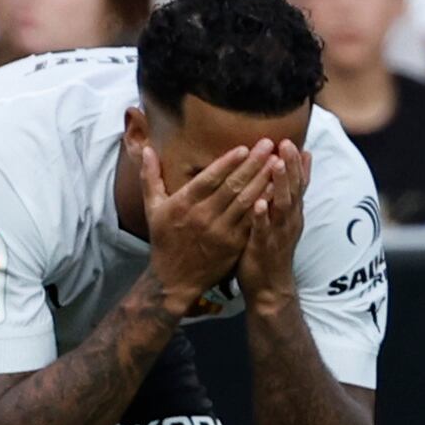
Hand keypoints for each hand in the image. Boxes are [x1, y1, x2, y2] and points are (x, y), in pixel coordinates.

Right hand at [142, 138, 281, 313]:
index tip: (244, 147)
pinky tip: (275, 190)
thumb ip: (150, 177)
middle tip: (267, 144)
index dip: (228, 162)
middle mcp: (202, 216)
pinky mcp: (233, 245)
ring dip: (263, 180)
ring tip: (276, 162)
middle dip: (252, 164)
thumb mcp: (152, 208)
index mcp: (183, 204)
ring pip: (245, 201)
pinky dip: (264, 204)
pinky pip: (252, 220)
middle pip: (232, 186)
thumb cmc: (164, 240)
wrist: (174, 280)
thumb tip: (147, 150)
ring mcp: (220, 232)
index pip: (209, 178)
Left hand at [236, 142, 309, 313]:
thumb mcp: (281, 220)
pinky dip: (262, 217)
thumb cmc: (271, 250)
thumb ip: (286, 196)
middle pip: (293, 189)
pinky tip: (258, 203)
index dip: (296, 162)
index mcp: (291, 213)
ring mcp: (277, 234)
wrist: (269, 288)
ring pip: (281, 206)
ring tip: (277, 165)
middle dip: (290, 166)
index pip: (298, 183)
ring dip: (280, 185)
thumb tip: (292, 173)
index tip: (291, 140)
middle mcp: (288, 221)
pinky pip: (263, 230)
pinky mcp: (263, 248)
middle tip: (286, 143)